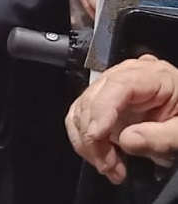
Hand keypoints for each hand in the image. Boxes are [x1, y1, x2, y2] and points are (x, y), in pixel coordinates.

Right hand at [66, 55, 177, 183]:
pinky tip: (102, 158)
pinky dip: (86, 140)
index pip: (117, 85)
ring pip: (82, 109)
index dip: (102, 109)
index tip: (95, 135)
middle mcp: (126, 76)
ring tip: (108, 167)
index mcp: (152, 76)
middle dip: (93, 134)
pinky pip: (83, 117)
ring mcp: (113, 90)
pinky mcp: (105, 105)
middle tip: (109, 166)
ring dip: (87, 141)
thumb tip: (126, 140)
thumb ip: (161, 136)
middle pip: (94, 98)